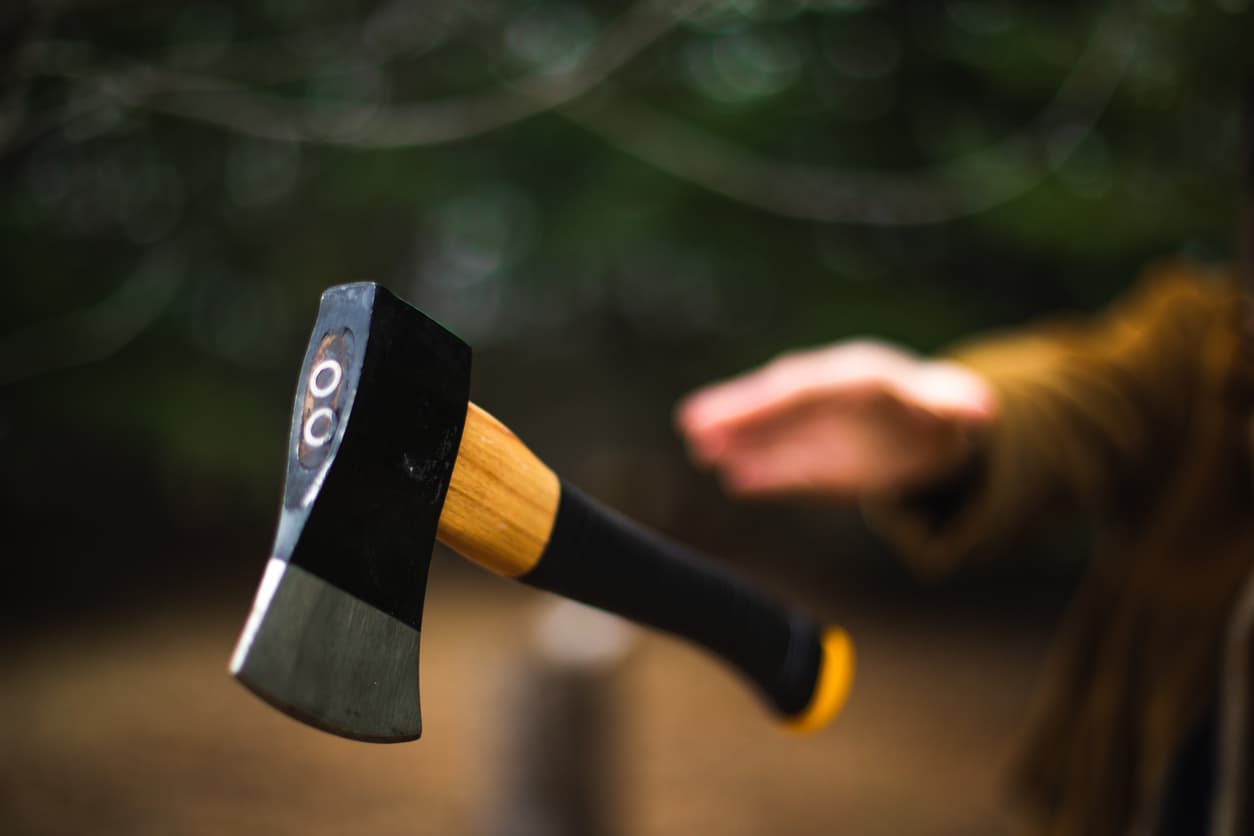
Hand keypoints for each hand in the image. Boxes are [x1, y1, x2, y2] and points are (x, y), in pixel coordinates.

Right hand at [675, 340, 996, 498]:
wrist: (939, 432)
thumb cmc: (943, 415)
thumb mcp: (958, 410)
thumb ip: (958, 409)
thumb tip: (977, 409)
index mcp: (861, 377)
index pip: (811, 386)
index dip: (775, 399)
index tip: (748, 405)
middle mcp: (831, 394)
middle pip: (780, 400)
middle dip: (740, 411)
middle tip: (693, 423)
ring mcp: (818, 423)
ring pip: (772, 428)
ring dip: (735, 436)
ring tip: (698, 445)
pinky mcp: (815, 456)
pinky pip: (782, 462)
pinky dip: (759, 469)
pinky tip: (731, 476)